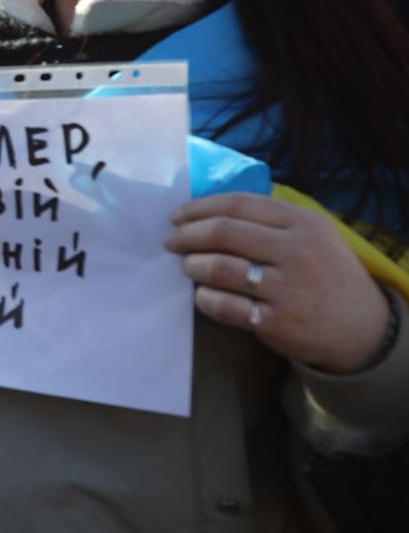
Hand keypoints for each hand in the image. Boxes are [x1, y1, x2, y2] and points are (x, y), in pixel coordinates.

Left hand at [168, 193, 393, 373]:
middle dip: (187, 235)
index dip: (199, 208)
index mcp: (304, 223)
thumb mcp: (312, 236)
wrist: (360, 328)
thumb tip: (205, 210)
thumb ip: (268, 220)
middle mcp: (297, 252)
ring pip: (219, 268)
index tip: (177, 216)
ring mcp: (287, 288)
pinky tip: (204, 295)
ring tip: (188, 267)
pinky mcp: (275, 322)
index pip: (239, 204)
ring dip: (193, 266)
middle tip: (172, 242)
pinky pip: (223, 305)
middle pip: (223, 232)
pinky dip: (205, 298)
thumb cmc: (324, 274)